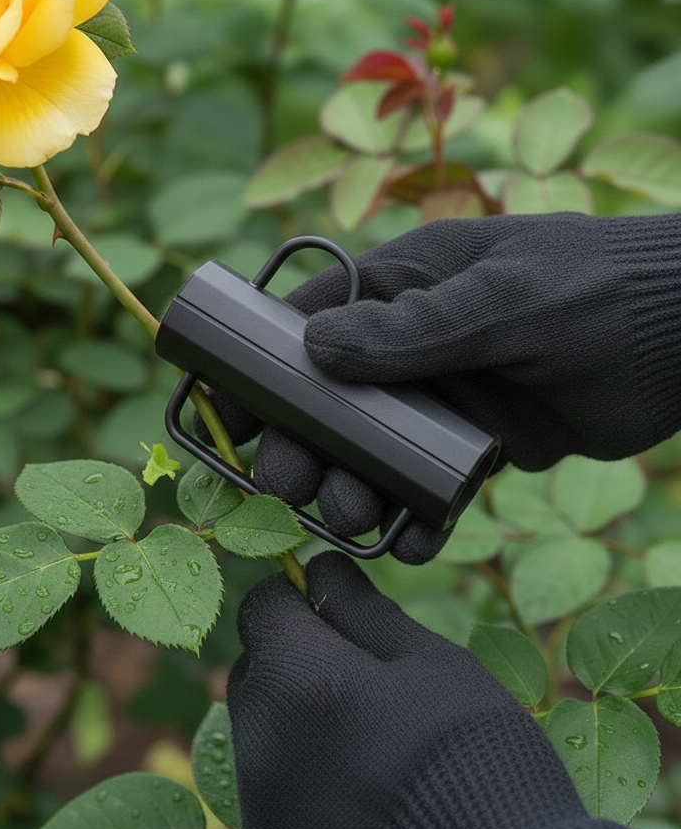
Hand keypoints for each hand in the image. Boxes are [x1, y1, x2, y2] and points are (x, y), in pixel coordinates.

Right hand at [202, 212, 680, 561]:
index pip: (308, 321)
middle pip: (329, 399)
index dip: (262, 366)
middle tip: (288, 485)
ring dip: (350, 486)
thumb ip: (416, 327)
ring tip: (348, 515)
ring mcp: (442, 398)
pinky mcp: (478, 448)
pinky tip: (407, 541)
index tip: (231, 413)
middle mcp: (410, 345)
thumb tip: (313, 348)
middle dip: (302, 444)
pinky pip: (426, 487)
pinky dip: (412, 517)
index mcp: (404, 287)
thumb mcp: (505, 301)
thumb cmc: (597, 291)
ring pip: (371, 450)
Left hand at [227, 551, 586, 828]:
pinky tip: (361, 795)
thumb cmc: (476, 760)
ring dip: (300, 721)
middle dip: (298, 660)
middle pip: (257, 670)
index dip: (300, 598)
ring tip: (371, 745)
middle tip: (367, 682)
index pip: (263, 605)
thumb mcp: (435, 665)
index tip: (339, 611)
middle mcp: (258, 741)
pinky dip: (304, 780)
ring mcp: (258, 806)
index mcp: (294, 679)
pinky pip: (273, 793)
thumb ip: (364, 611)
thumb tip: (320, 570)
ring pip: (263, 733)